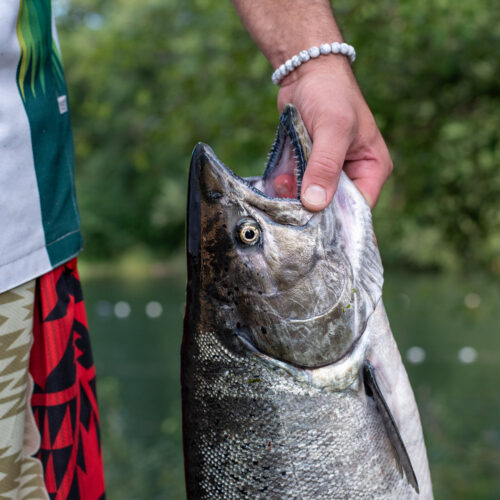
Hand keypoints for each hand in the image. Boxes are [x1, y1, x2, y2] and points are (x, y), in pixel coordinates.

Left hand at [277, 57, 392, 210]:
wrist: (306, 72)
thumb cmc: (330, 94)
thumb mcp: (332, 129)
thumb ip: (324, 166)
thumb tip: (315, 204)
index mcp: (372, 168)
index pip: (360, 209)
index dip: (340, 223)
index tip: (316, 231)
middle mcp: (353, 174)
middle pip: (335, 209)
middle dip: (312, 210)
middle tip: (291, 212)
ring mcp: (330, 172)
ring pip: (313, 201)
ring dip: (295, 198)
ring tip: (283, 187)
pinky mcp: (310, 168)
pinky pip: (298, 188)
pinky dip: (288, 188)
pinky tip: (279, 180)